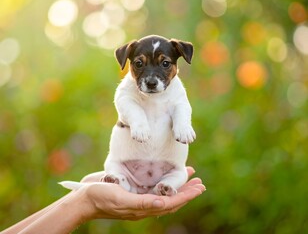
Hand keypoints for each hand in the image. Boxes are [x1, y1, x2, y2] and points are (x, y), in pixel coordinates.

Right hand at [79, 167, 204, 219]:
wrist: (84, 198)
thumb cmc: (100, 197)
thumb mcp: (120, 198)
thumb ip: (141, 203)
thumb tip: (163, 204)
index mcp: (143, 209)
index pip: (170, 203)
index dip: (186, 196)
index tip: (199, 188)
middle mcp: (144, 204)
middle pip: (171, 199)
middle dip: (186, 191)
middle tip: (200, 182)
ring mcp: (139, 197)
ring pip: (164, 192)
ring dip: (177, 185)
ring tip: (189, 176)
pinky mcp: (133, 190)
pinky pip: (153, 186)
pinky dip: (164, 179)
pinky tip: (166, 173)